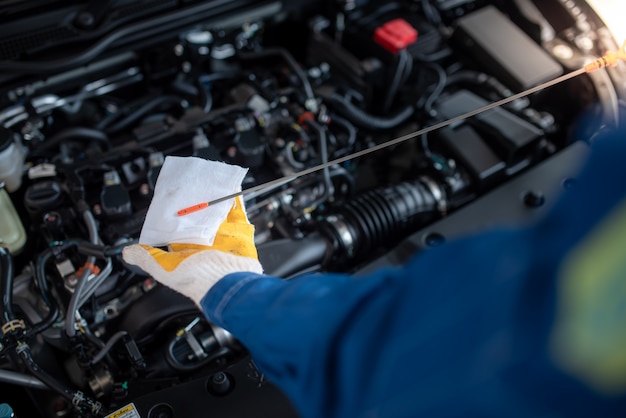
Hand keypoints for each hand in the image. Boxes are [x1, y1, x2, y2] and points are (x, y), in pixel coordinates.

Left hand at [122, 197, 262, 305]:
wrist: (229, 284)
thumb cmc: (198, 280)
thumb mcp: (164, 268)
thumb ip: (146, 258)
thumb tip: (126, 252)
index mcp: (187, 250)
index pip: (178, 227)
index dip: (175, 213)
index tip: (171, 198)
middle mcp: (205, 243)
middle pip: (199, 216)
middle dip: (195, 202)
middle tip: (190, 185)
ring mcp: (223, 237)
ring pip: (218, 212)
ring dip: (215, 198)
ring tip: (208, 182)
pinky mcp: (239, 233)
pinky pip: (237, 212)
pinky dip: (235, 199)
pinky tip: (229, 187)